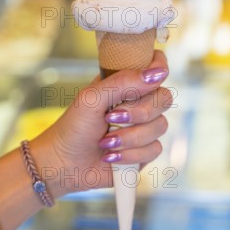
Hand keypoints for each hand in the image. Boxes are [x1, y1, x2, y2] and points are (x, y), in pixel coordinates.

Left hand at [32, 50, 171, 195]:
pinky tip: (111, 156)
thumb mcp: (92, 98)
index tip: (152, 78)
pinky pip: (154, 149)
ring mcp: (144, 127)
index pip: (157, 64)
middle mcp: (139, 102)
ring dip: (130, 137)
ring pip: (160, 126)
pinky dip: (130, 154)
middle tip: (112, 117)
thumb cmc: (74, 127)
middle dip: (140, 112)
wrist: (64, 164)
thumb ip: (124, 82)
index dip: (159, 68)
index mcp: (126, 83)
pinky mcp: (145, 151)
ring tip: (105, 142)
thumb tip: (157, 74)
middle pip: (164, 97)